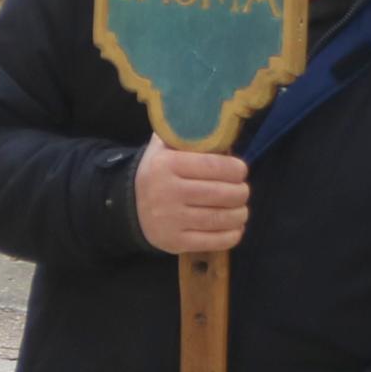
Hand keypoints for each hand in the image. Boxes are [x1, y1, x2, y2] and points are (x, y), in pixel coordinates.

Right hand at [132, 143, 248, 254]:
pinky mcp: (175, 242)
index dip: (236, 169)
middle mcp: (167, 192)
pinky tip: (235, 228)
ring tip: (241, 209)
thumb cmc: (156, 174)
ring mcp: (171, 220)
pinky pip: (214, 241)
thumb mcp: (163, 147)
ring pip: (221, 218)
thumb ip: (187, 135)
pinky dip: (232, 235)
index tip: (240, 171)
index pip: (215, 166)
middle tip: (242, 191)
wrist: (128, 207)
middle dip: (241, 192)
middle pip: (222, 193)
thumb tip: (222, 129)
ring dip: (240, 214)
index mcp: (166, 165)